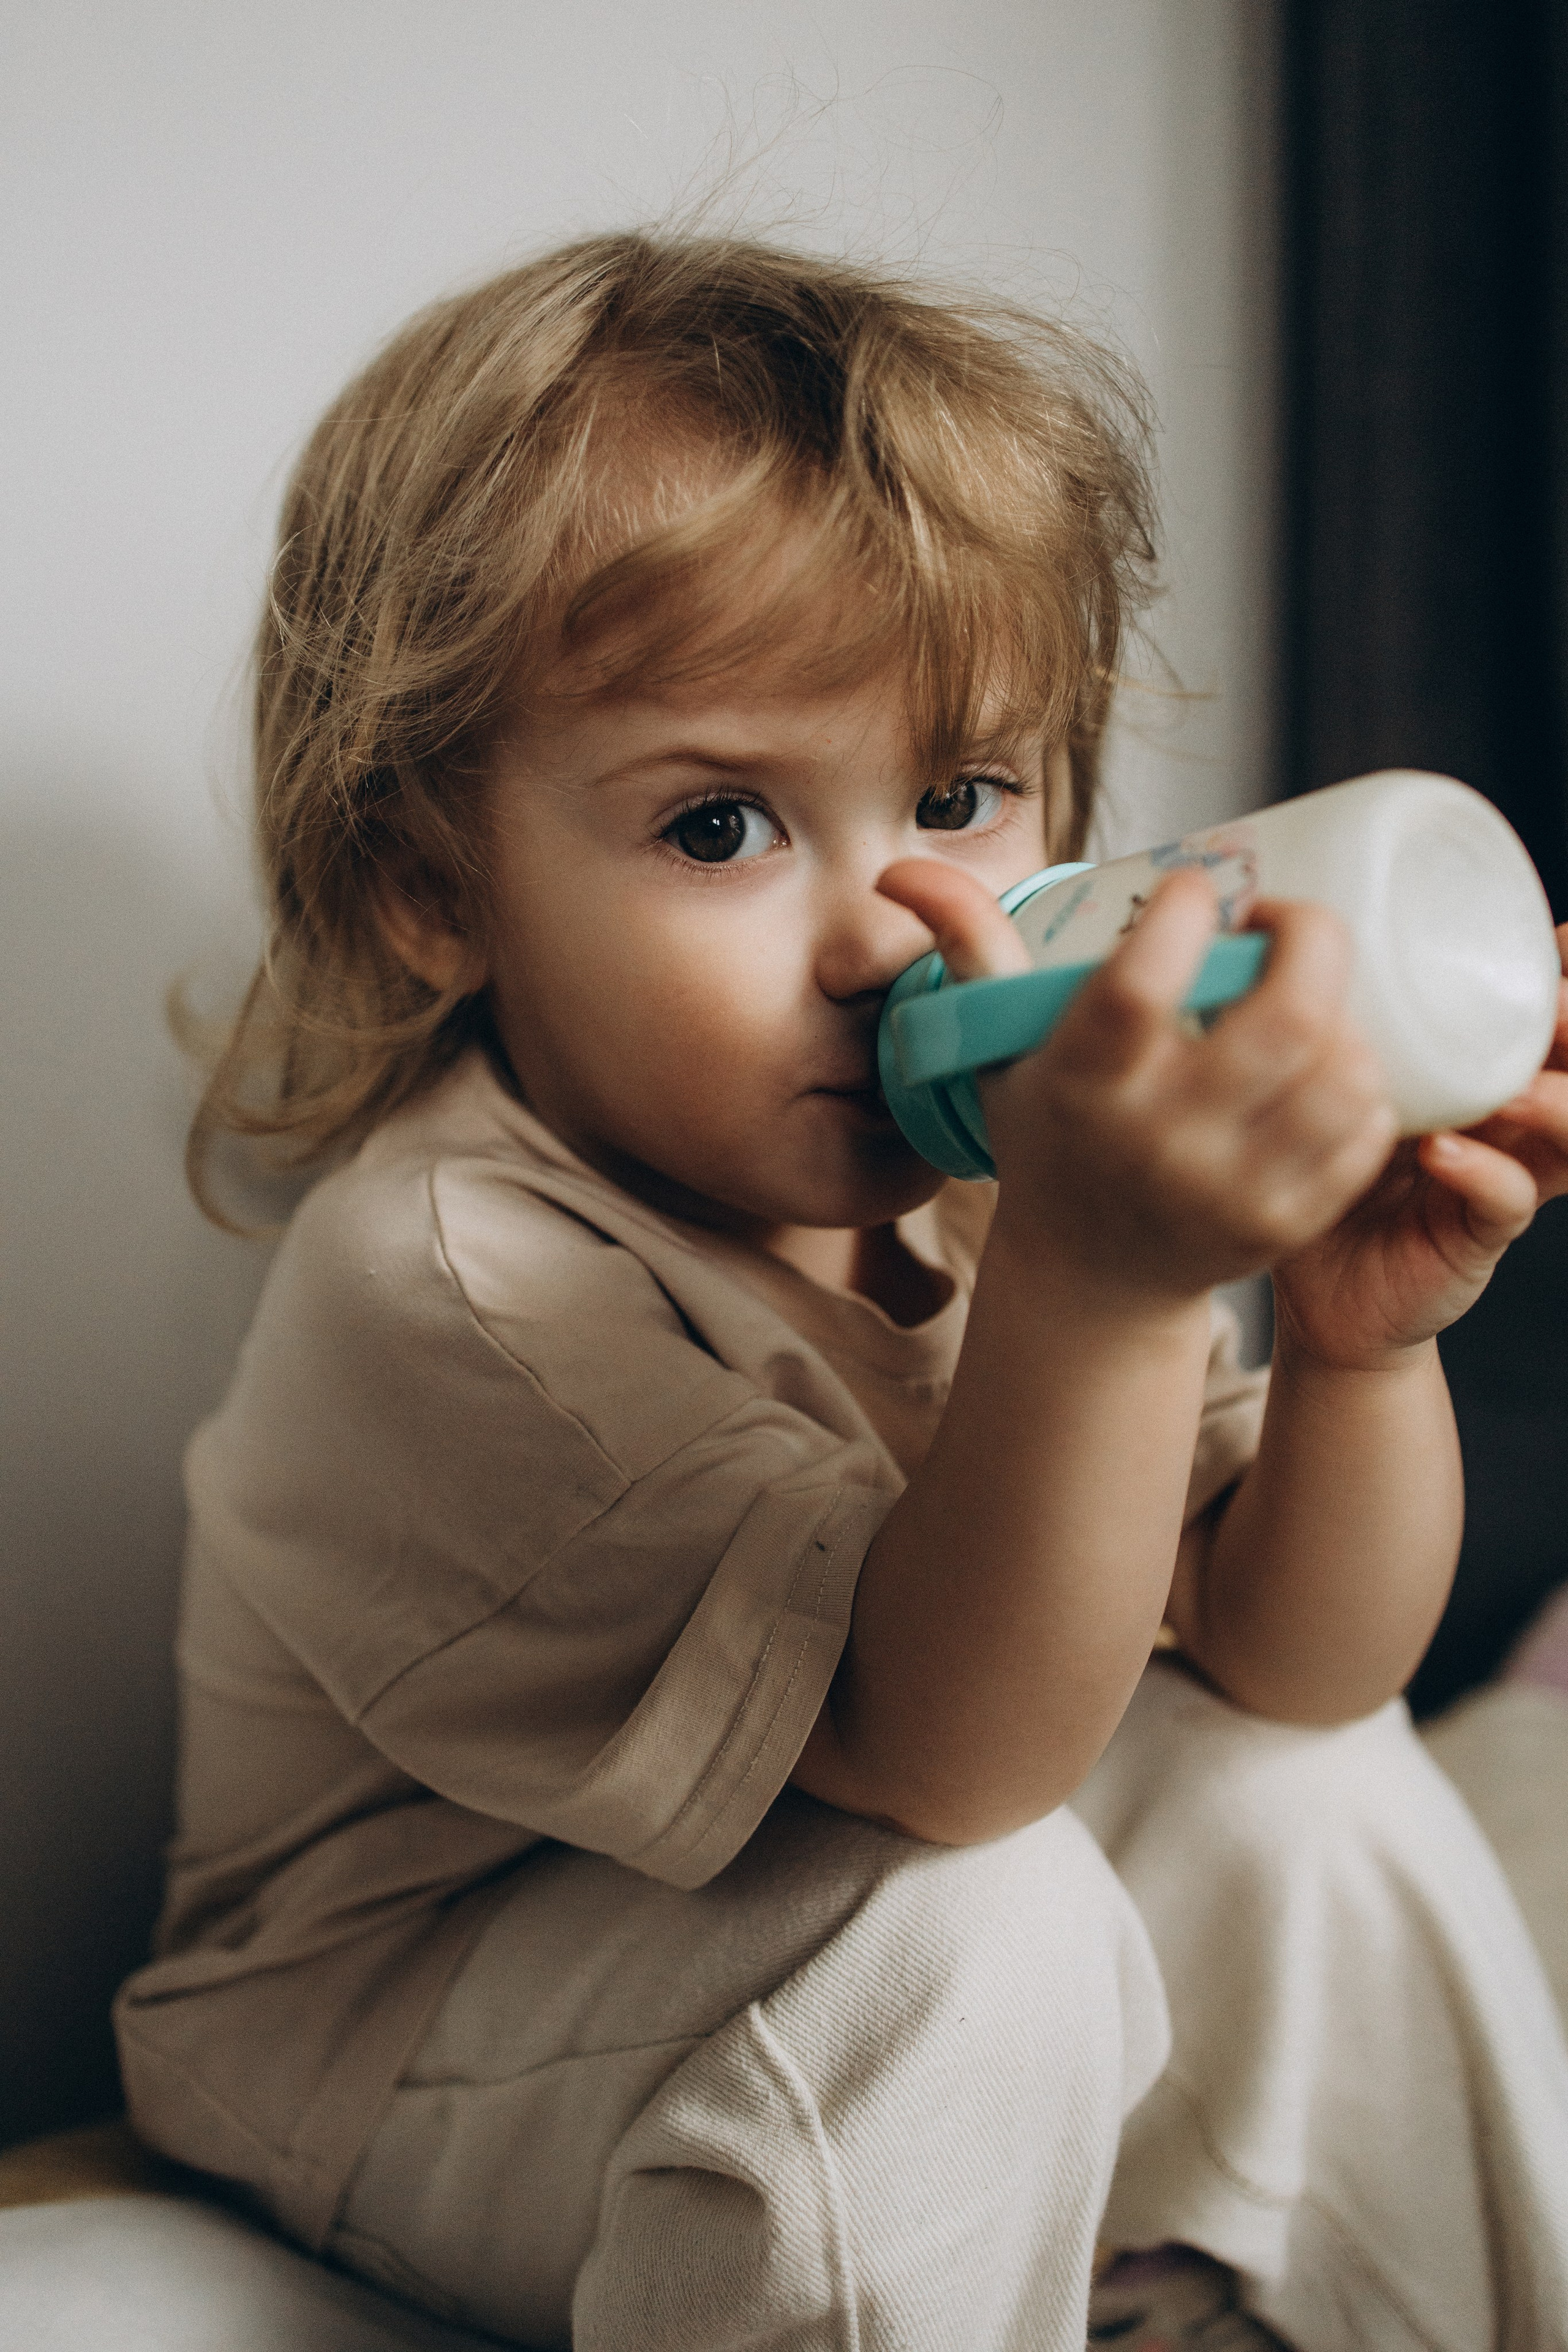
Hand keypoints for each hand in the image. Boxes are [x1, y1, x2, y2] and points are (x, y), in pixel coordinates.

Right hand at [877, 860, 1397, 1306]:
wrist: (1093, 1279)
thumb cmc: (1051, 1135)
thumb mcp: (997, 1049)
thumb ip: (967, 947)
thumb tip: (899, 868)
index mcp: (1083, 1087)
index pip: (1140, 990)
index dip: (1182, 915)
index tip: (1191, 888)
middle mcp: (1159, 1143)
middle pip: (1280, 1022)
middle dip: (1308, 937)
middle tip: (1283, 919)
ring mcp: (1231, 1190)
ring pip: (1337, 1074)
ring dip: (1340, 1011)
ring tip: (1304, 993)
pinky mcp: (1288, 1222)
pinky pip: (1364, 1131)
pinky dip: (1360, 1081)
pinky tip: (1326, 1060)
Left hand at [1273, 922, 1567, 1369]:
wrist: (1318, 1290)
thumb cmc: (1320, 1172)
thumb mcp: (1325, 1086)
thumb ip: (1331, 1032)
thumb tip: (1285, 944)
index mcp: (1472, 1068)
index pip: (1531, 1011)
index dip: (1556, 972)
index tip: (1564, 933)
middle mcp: (1504, 1115)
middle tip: (1558, 999)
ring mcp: (1502, 1171)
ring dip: (1553, 1100)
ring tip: (1516, 1088)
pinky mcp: (1480, 1232)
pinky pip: (1507, 1199)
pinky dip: (1484, 1172)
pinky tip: (1443, 1153)